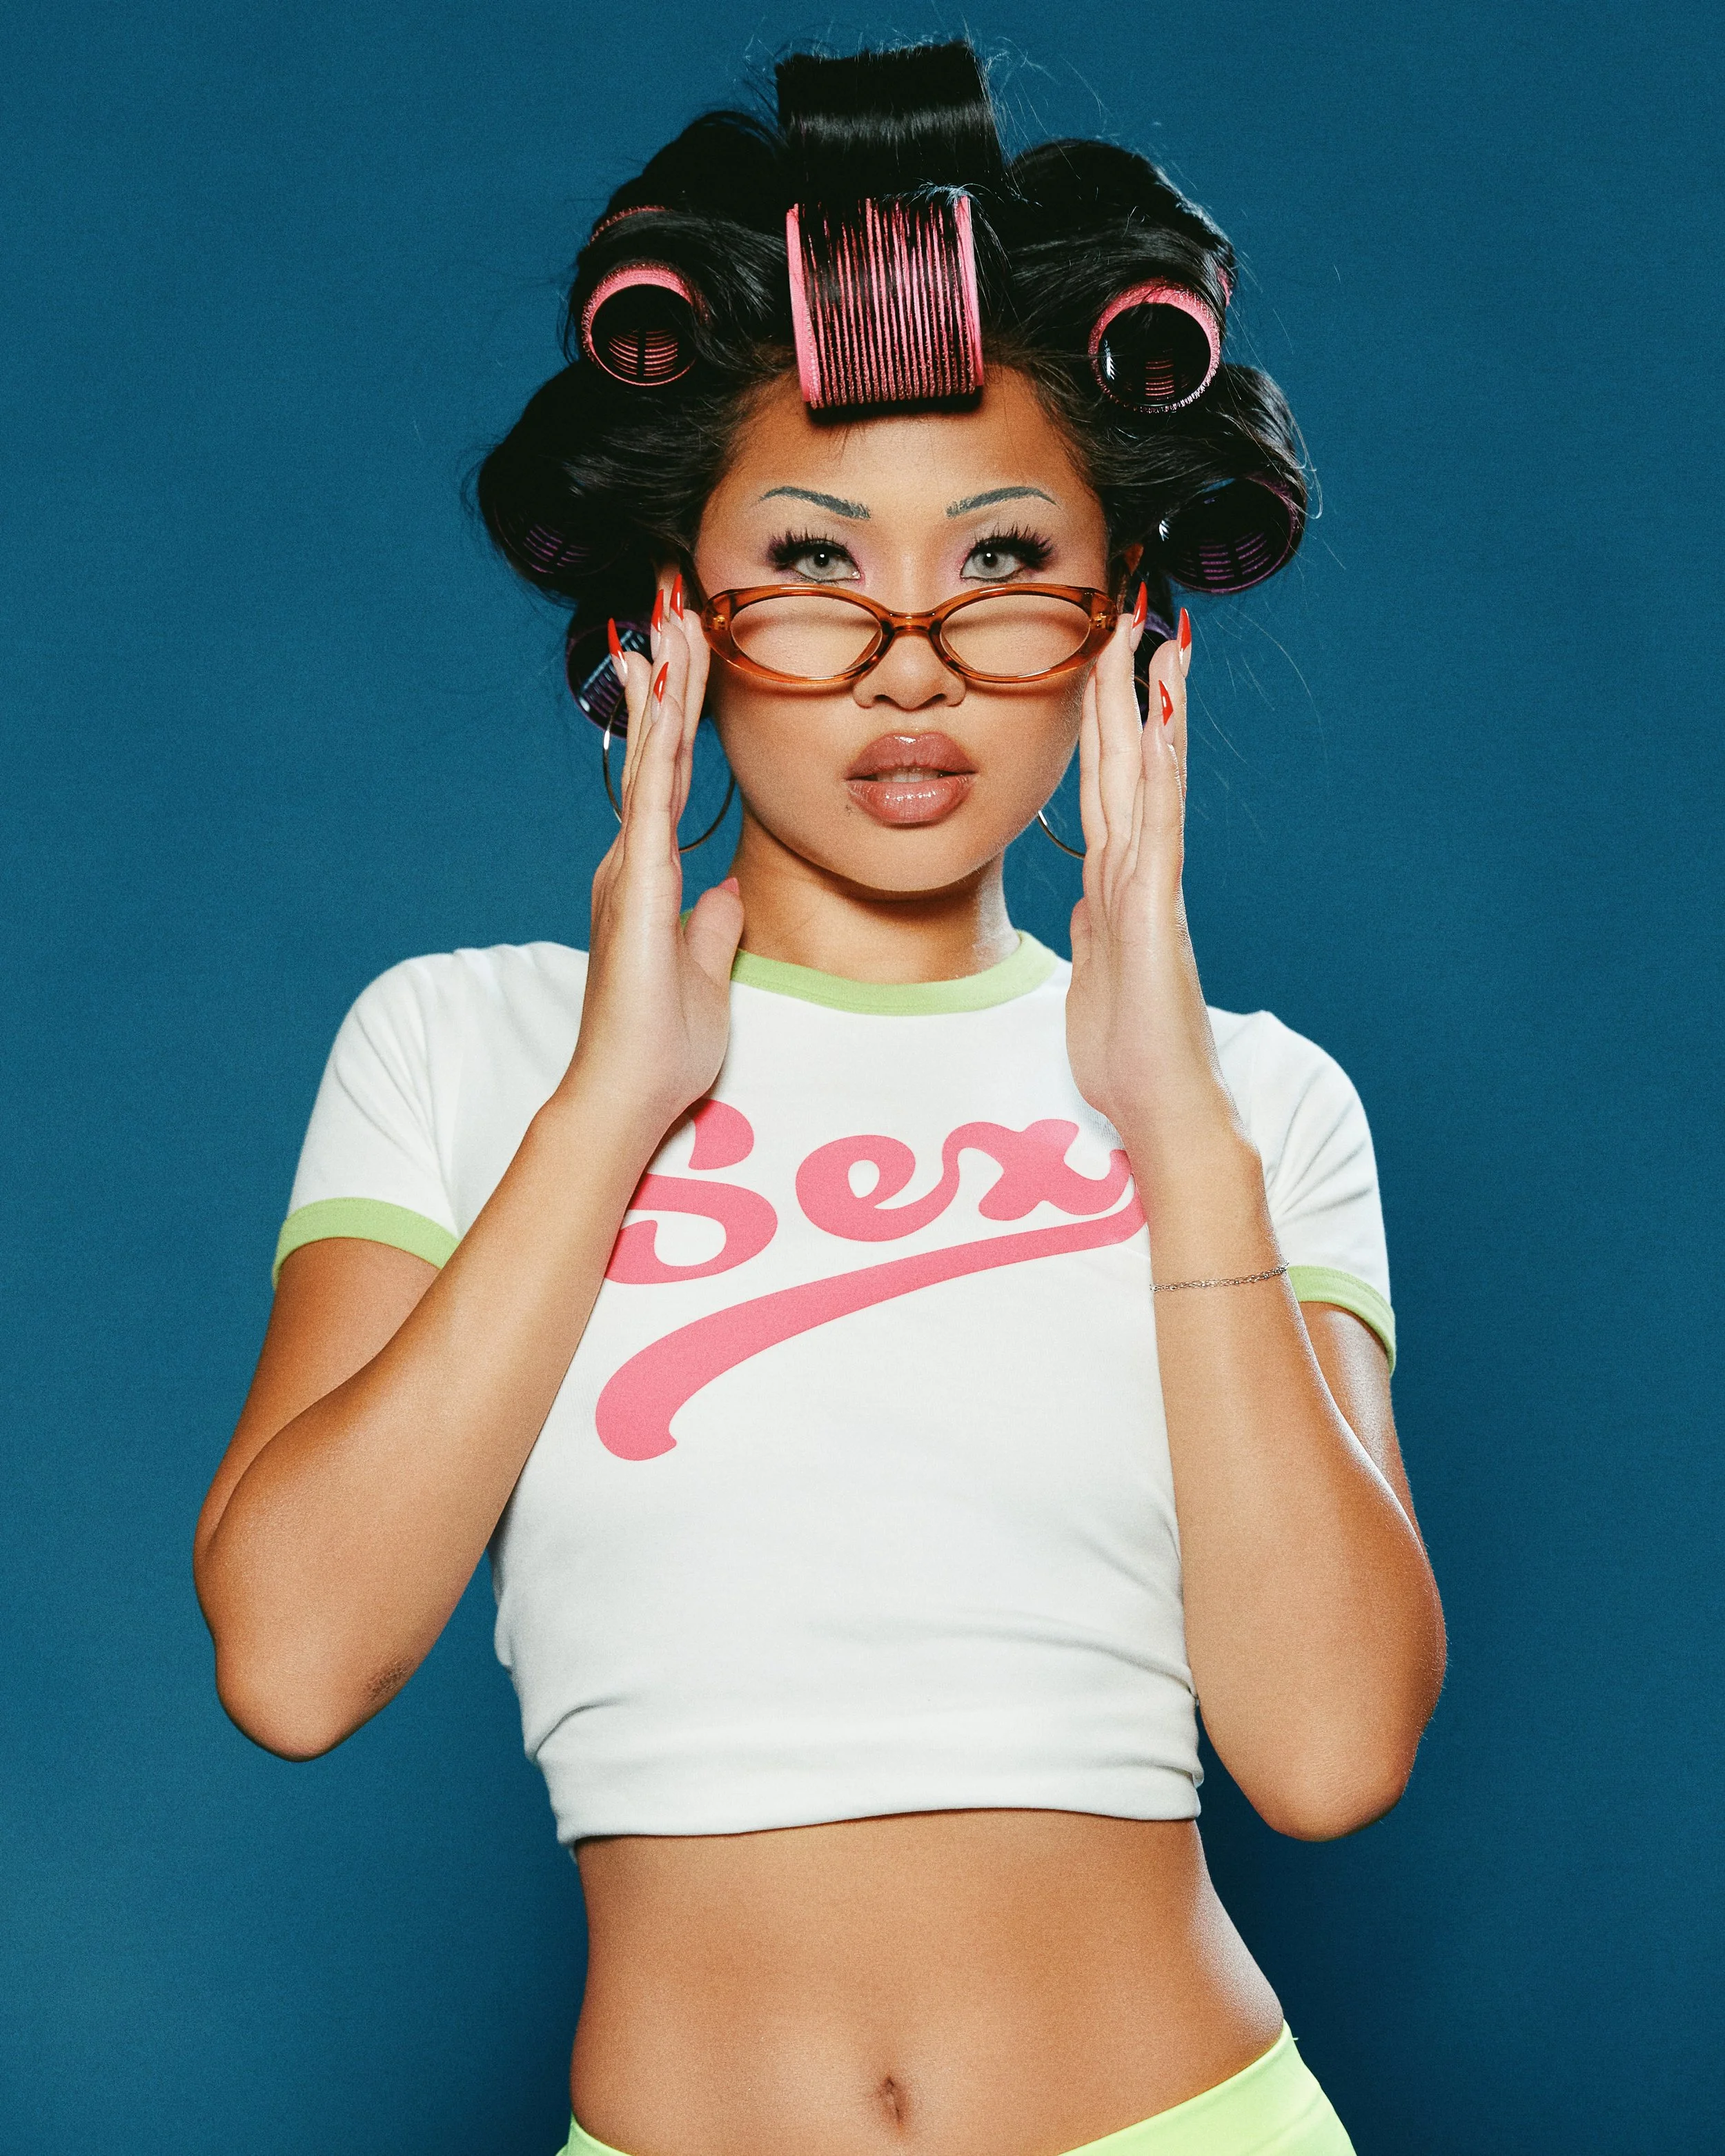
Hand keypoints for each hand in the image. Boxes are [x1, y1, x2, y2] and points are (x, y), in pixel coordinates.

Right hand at [565, 574, 744, 1134]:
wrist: (626, 1091)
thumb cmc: (660, 1047)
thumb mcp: (705, 975)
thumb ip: (712, 929)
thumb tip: (727, 894)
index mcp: (651, 879)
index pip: (676, 779)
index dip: (686, 719)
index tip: (693, 662)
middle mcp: (634, 862)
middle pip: (662, 751)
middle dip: (673, 679)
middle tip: (679, 609)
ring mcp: (632, 868)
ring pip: (656, 757)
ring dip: (667, 687)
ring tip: (673, 621)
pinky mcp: (639, 882)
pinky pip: (655, 793)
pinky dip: (661, 738)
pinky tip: (664, 691)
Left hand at [1064, 604, 1236, 1156]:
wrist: (1164, 1110)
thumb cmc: (1131, 1053)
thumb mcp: (1097, 975)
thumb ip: (1095, 928)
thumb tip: (1086, 901)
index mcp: (1115, 883)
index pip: (1107, 780)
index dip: (1104, 717)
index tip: (1105, 652)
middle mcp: (1136, 871)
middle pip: (1125, 758)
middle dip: (1125, 681)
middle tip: (1134, 604)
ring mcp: (1150, 885)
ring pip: (1145, 774)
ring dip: (1149, 702)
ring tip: (1156, 632)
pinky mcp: (1155, 908)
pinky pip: (1156, 821)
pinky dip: (1160, 765)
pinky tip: (1162, 715)